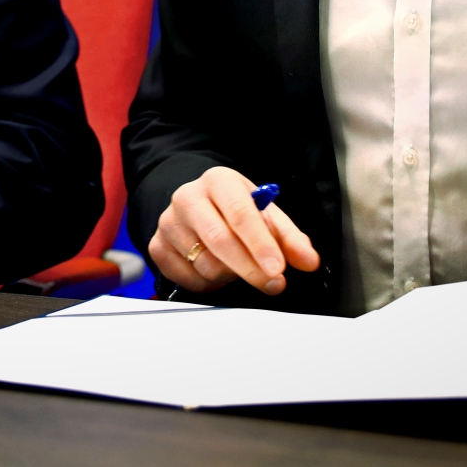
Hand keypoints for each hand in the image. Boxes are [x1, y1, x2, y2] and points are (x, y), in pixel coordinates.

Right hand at [148, 165, 319, 295]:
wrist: (199, 206)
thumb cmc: (237, 211)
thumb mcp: (267, 216)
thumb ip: (291, 239)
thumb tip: (309, 261)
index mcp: (219, 181)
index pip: (240, 214)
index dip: (260, 245)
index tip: (278, 269)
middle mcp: (188, 197)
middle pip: (220, 241)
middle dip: (251, 269)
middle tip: (274, 283)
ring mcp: (168, 222)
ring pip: (206, 265)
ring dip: (231, 275)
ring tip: (239, 265)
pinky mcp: (157, 246)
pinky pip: (188, 279)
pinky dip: (209, 285)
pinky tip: (218, 271)